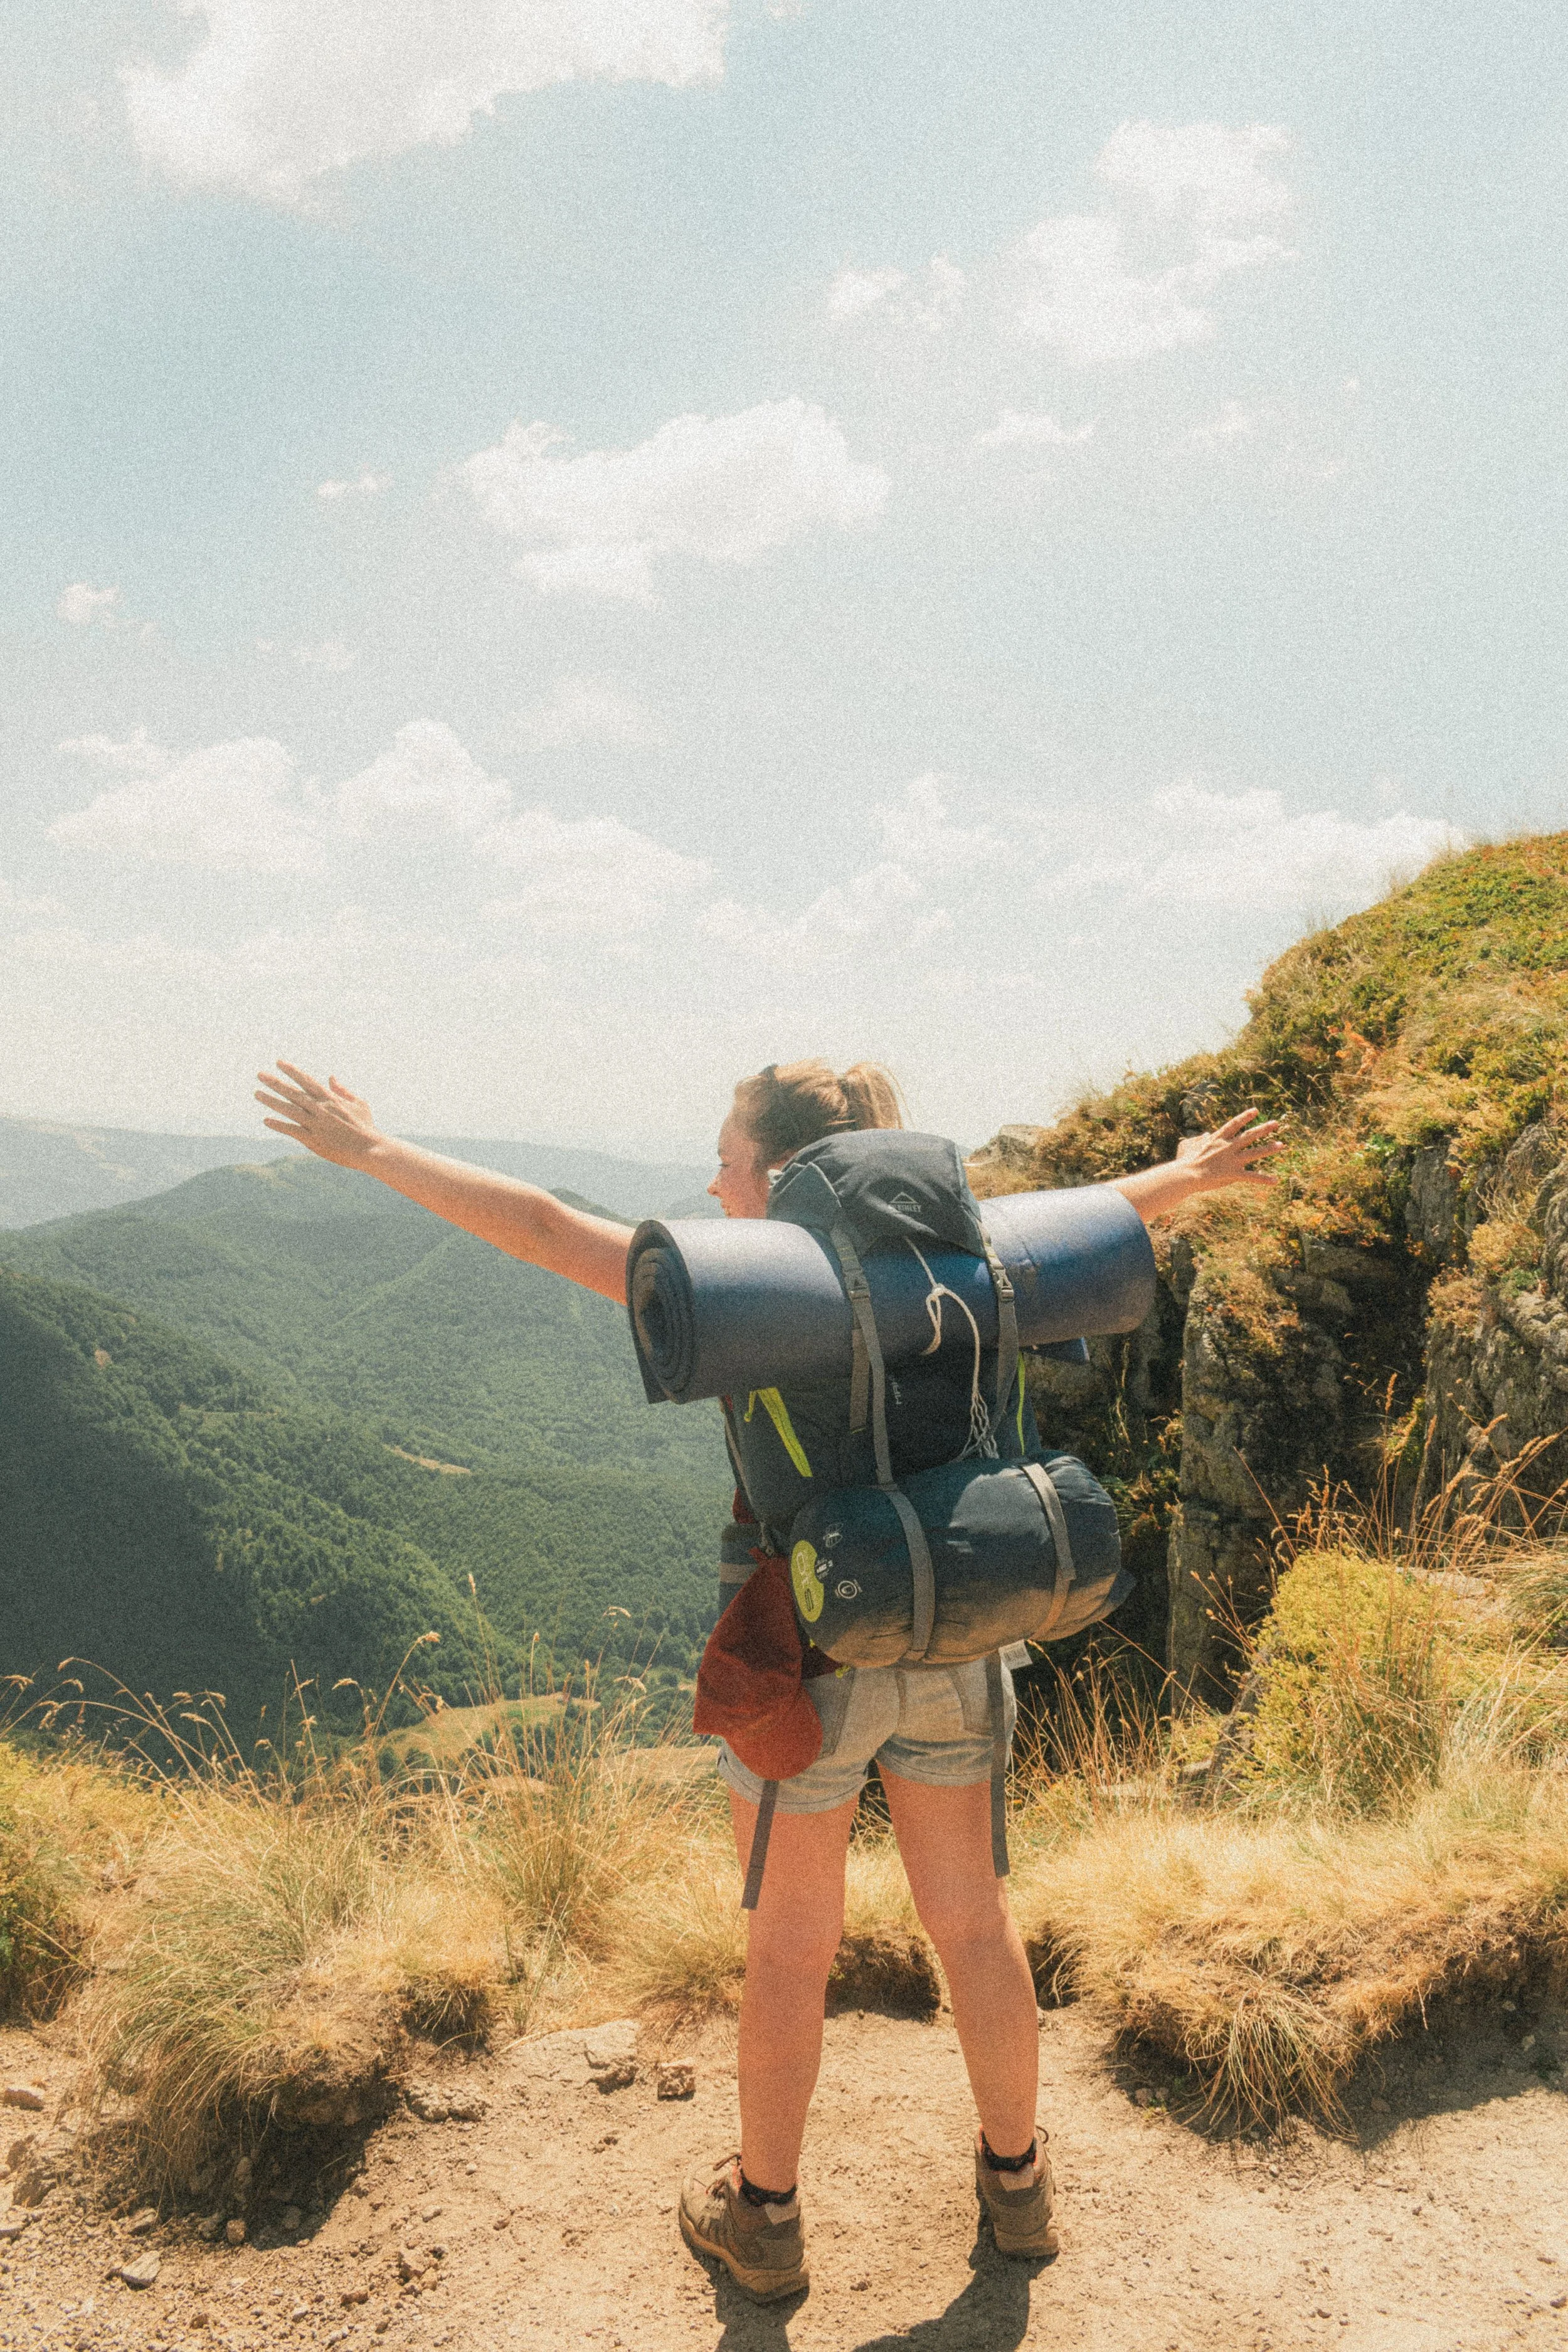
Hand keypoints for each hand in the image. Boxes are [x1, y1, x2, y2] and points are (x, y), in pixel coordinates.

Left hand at [255, 1062, 382, 1169]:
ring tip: (257, 1093)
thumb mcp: (359, 1104)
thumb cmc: (366, 1127)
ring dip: (271, 1101)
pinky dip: (279, 1125)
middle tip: (260, 1074)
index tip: (279, 1062)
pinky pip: (292, 1130)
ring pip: (289, 1109)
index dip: (292, 1071)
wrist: (370, 1149)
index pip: (307, 1081)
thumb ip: (343, 1090)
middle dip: (275, 1082)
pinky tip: (266, 1120)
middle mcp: (320, 1109)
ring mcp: (315, 1124)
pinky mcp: (313, 1140)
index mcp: (330, 1099)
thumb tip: (331, 1077)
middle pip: (293, 1093)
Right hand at [1174, 1108, 1282, 1193]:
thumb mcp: (1189, 1145)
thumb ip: (1199, 1139)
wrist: (1185, 1174)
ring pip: (1254, 1152)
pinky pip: (1251, 1176)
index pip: (1234, 1124)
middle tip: (1276, 1123)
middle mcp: (1227, 1146)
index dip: (1245, 1117)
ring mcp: (1231, 1159)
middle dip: (1263, 1129)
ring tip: (1281, 1145)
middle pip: (1249, 1135)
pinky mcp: (1233, 1173)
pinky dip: (1264, 1179)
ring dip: (1268, 1149)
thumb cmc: (1184, 1161)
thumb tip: (1206, 1134)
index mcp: (1217, 1138)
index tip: (1255, 1111)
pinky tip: (1275, 1181)